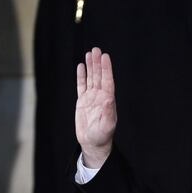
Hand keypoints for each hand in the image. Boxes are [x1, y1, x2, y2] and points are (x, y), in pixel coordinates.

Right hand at [75, 47, 117, 167]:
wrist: (93, 143)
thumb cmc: (102, 136)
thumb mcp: (107, 125)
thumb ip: (108, 112)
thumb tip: (109, 99)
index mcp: (108, 100)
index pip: (107, 80)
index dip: (106, 68)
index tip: (105, 56)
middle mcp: (100, 97)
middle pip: (99, 76)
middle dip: (98, 63)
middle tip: (96, 49)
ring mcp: (91, 98)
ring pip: (91, 78)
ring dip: (91, 66)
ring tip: (89, 53)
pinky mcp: (83, 101)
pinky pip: (82, 85)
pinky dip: (82, 76)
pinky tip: (82, 66)